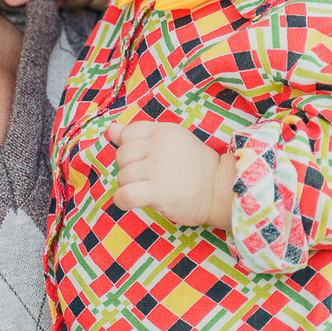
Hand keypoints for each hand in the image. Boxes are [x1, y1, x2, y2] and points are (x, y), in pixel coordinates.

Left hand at [109, 121, 237, 228]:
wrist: (221, 189)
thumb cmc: (195, 167)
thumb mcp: (171, 140)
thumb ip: (140, 134)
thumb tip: (111, 129)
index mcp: (163, 131)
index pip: (127, 133)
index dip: (129, 149)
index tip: (144, 160)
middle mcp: (159, 146)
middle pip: (122, 155)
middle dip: (129, 168)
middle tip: (147, 177)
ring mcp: (159, 169)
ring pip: (122, 176)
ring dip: (129, 186)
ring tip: (147, 189)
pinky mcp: (159, 191)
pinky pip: (125, 195)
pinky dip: (122, 200)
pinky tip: (132, 201)